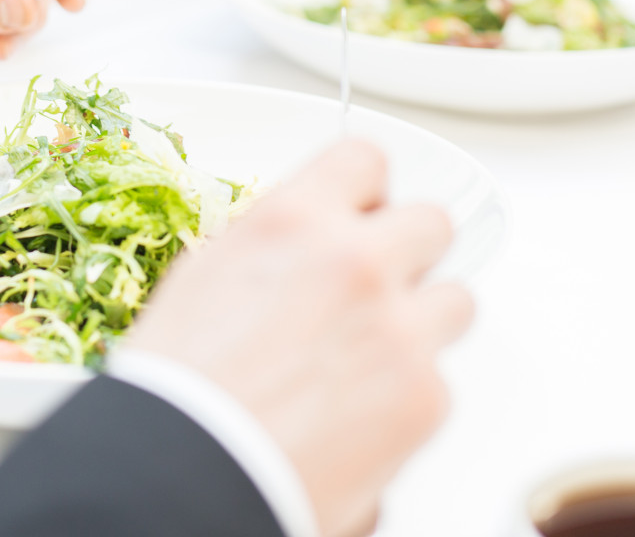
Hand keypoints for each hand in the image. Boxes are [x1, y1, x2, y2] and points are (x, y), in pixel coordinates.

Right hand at [125, 139, 473, 536]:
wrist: (186, 474)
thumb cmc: (179, 391)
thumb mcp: (207, 279)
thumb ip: (275, 250)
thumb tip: (303, 252)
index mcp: (294, 220)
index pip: (366, 161)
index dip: (366, 192)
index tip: (363, 210)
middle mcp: (356, 261)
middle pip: (431, 223)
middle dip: (408, 253)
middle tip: (376, 289)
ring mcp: (399, 328)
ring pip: (455, 300)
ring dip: (422, 323)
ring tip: (371, 361)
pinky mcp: (425, 395)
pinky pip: (440, 379)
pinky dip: (408, 398)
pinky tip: (358, 418)